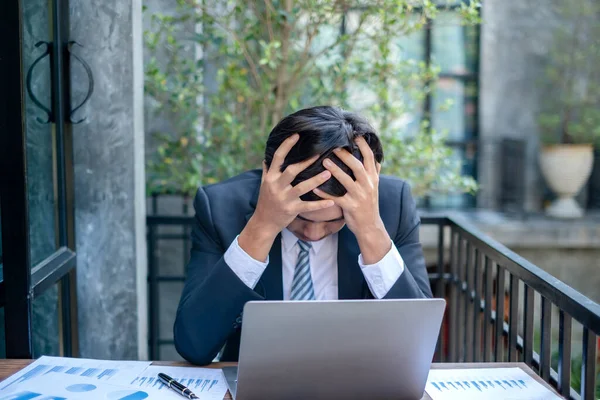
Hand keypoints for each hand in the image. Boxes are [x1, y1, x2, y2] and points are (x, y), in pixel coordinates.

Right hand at [239, 134, 332, 261]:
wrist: (263, 223)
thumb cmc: (265, 201)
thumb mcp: (263, 184)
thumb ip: (267, 170)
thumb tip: (267, 156)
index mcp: (270, 177)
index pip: (277, 158)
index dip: (287, 145)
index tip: (297, 135)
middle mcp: (276, 186)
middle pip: (291, 171)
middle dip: (306, 162)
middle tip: (320, 153)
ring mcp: (284, 199)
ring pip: (302, 188)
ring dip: (316, 180)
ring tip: (329, 173)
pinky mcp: (292, 210)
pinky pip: (308, 207)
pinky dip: (320, 204)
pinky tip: (332, 202)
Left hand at [314, 136, 390, 263]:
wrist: (370, 226)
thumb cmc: (369, 204)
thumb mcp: (375, 187)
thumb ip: (374, 173)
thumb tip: (377, 158)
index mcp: (373, 178)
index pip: (370, 158)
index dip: (363, 145)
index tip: (354, 134)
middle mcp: (368, 185)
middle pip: (358, 167)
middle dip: (346, 155)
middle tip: (334, 146)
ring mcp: (359, 197)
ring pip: (347, 181)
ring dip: (335, 171)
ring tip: (324, 162)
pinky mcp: (350, 207)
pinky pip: (335, 199)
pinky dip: (324, 194)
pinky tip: (315, 188)